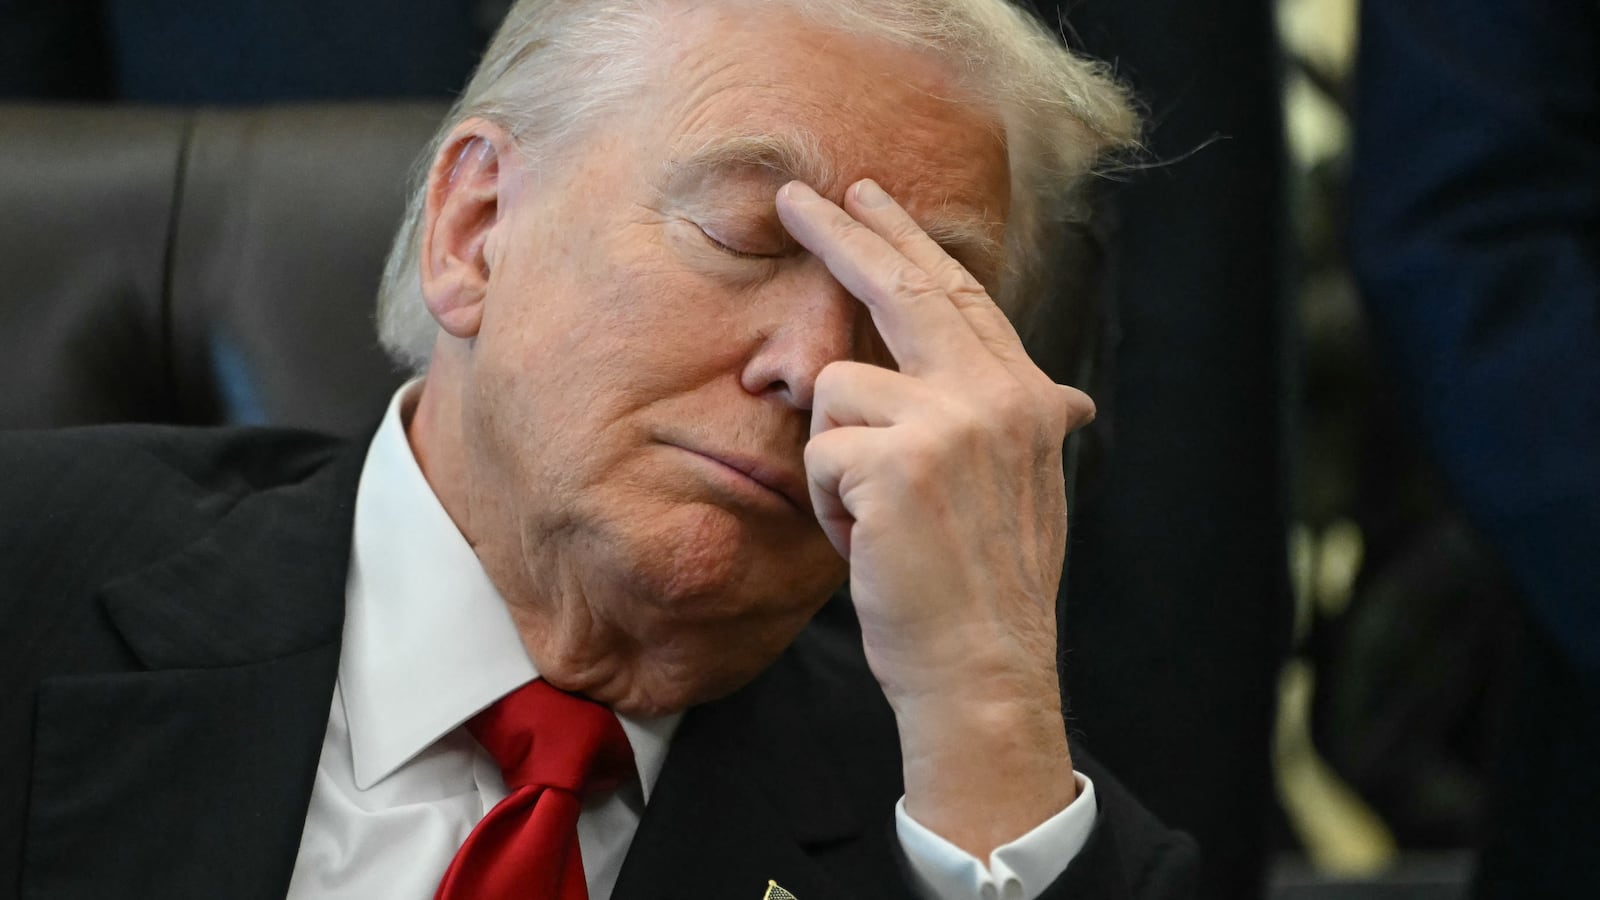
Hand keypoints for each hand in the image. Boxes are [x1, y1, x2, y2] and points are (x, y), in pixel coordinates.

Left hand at [775, 178, 1092, 856]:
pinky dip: (826, 505)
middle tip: (791, 195)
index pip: (961, 294)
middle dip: (842, 233)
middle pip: (903, 287)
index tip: (873, 197)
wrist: (985, 669)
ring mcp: (952, 422)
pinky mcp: (899, 461)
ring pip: (837, 389)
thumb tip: (1067, 397)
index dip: (912, 240)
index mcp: (1027, 397)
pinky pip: (818, 451)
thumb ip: (1023, 424)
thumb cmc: (987, 586)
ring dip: (835, 459)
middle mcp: (999, 395)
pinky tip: (866, 543)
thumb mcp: (1026, 487)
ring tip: (872, 518)